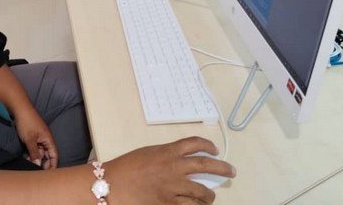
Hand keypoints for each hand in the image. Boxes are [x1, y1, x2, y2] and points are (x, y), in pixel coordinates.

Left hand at [14, 107, 58, 168]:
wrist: (20, 109)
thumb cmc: (27, 123)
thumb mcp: (30, 140)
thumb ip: (34, 153)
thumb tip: (38, 165)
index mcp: (48, 139)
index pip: (54, 155)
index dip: (53, 164)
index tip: (49, 175)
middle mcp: (45, 139)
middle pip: (48, 154)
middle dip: (44, 163)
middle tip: (37, 172)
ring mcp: (39, 137)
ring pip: (40, 152)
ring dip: (36, 158)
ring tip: (30, 165)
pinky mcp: (32, 136)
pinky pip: (34, 148)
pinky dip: (32, 153)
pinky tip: (26, 158)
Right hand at [105, 136, 235, 203]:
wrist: (112, 184)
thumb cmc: (126, 168)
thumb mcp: (148, 154)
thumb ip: (166, 156)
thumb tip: (182, 162)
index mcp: (167, 152)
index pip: (194, 144)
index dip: (208, 146)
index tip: (214, 150)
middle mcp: (173, 167)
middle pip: (206, 165)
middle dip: (223, 168)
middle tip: (231, 171)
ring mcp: (172, 187)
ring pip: (201, 192)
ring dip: (209, 195)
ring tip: (211, 197)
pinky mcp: (167, 204)